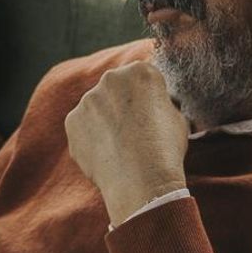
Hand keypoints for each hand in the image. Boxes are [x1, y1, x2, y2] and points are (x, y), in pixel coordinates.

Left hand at [65, 61, 189, 225]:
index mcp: (141, 71)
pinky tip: (106, 154)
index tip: (151, 116)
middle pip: (117, 88)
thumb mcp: (180, 118)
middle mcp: (111, 78)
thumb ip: (164, 104)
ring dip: (105, 120)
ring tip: (120, 147)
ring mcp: (88, 99)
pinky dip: (91, 137)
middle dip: (123, 104)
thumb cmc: (165, 149)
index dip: (148, 98)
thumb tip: (159, 105)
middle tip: (134, 132)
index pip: (143, 78)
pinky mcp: (72, 120)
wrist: (141, 181)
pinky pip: (82, 126)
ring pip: (97, 107)